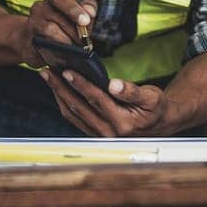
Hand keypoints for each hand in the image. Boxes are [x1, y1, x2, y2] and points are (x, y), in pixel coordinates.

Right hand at [15, 0, 96, 65]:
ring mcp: (31, 24)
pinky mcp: (26, 41)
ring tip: (76, 51)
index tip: (86, 21)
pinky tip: (64, 58)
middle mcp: (40, 8)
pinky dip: (55, 54)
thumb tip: (90, 12)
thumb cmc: (62, 26)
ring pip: (49, 31)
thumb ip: (87, 11)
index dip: (74, 9)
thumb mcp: (78, 16)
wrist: (34, 40)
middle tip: (85, 43)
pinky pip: (42, 47)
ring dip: (65, 42)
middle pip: (57, 18)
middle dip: (74, 32)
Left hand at [41, 68, 169, 136]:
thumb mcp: (152, 97)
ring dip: (59, 95)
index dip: (81, 84)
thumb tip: (114, 85)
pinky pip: (74, 119)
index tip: (66, 71)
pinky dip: (64, 103)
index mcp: (122, 123)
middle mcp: (108, 133)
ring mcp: (99, 135)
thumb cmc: (155, 108)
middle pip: (78, 107)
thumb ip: (132, 92)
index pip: (96, 99)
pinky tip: (59, 90)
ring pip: (73, 114)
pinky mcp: (94, 134)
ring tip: (49, 78)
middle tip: (47, 72)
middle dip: (60, 88)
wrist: (159, 125)